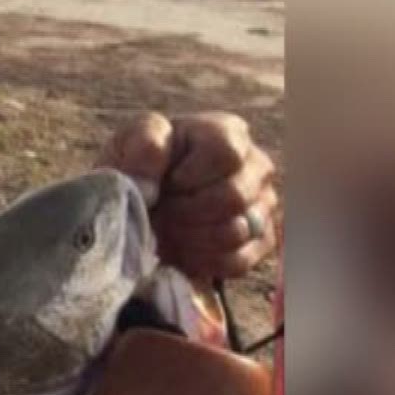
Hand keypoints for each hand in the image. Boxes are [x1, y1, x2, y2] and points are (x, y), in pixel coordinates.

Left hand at [100, 111, 279, 280]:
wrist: (142, 202)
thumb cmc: (141, 164)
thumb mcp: (131, 141)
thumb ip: (143, 146)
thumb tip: (149, 185)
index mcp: (228, 133)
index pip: (227, 154)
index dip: (190, 176)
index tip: (166, 182)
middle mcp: (256, 166)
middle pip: (233, 197)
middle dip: (184, 211)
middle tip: (159, 212)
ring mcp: (263, 206)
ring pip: (234, 232)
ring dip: (188, 237)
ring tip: (165, 228)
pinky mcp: (260, 242)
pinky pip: (236, 261)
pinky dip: (200, 260)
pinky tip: (180, 248)